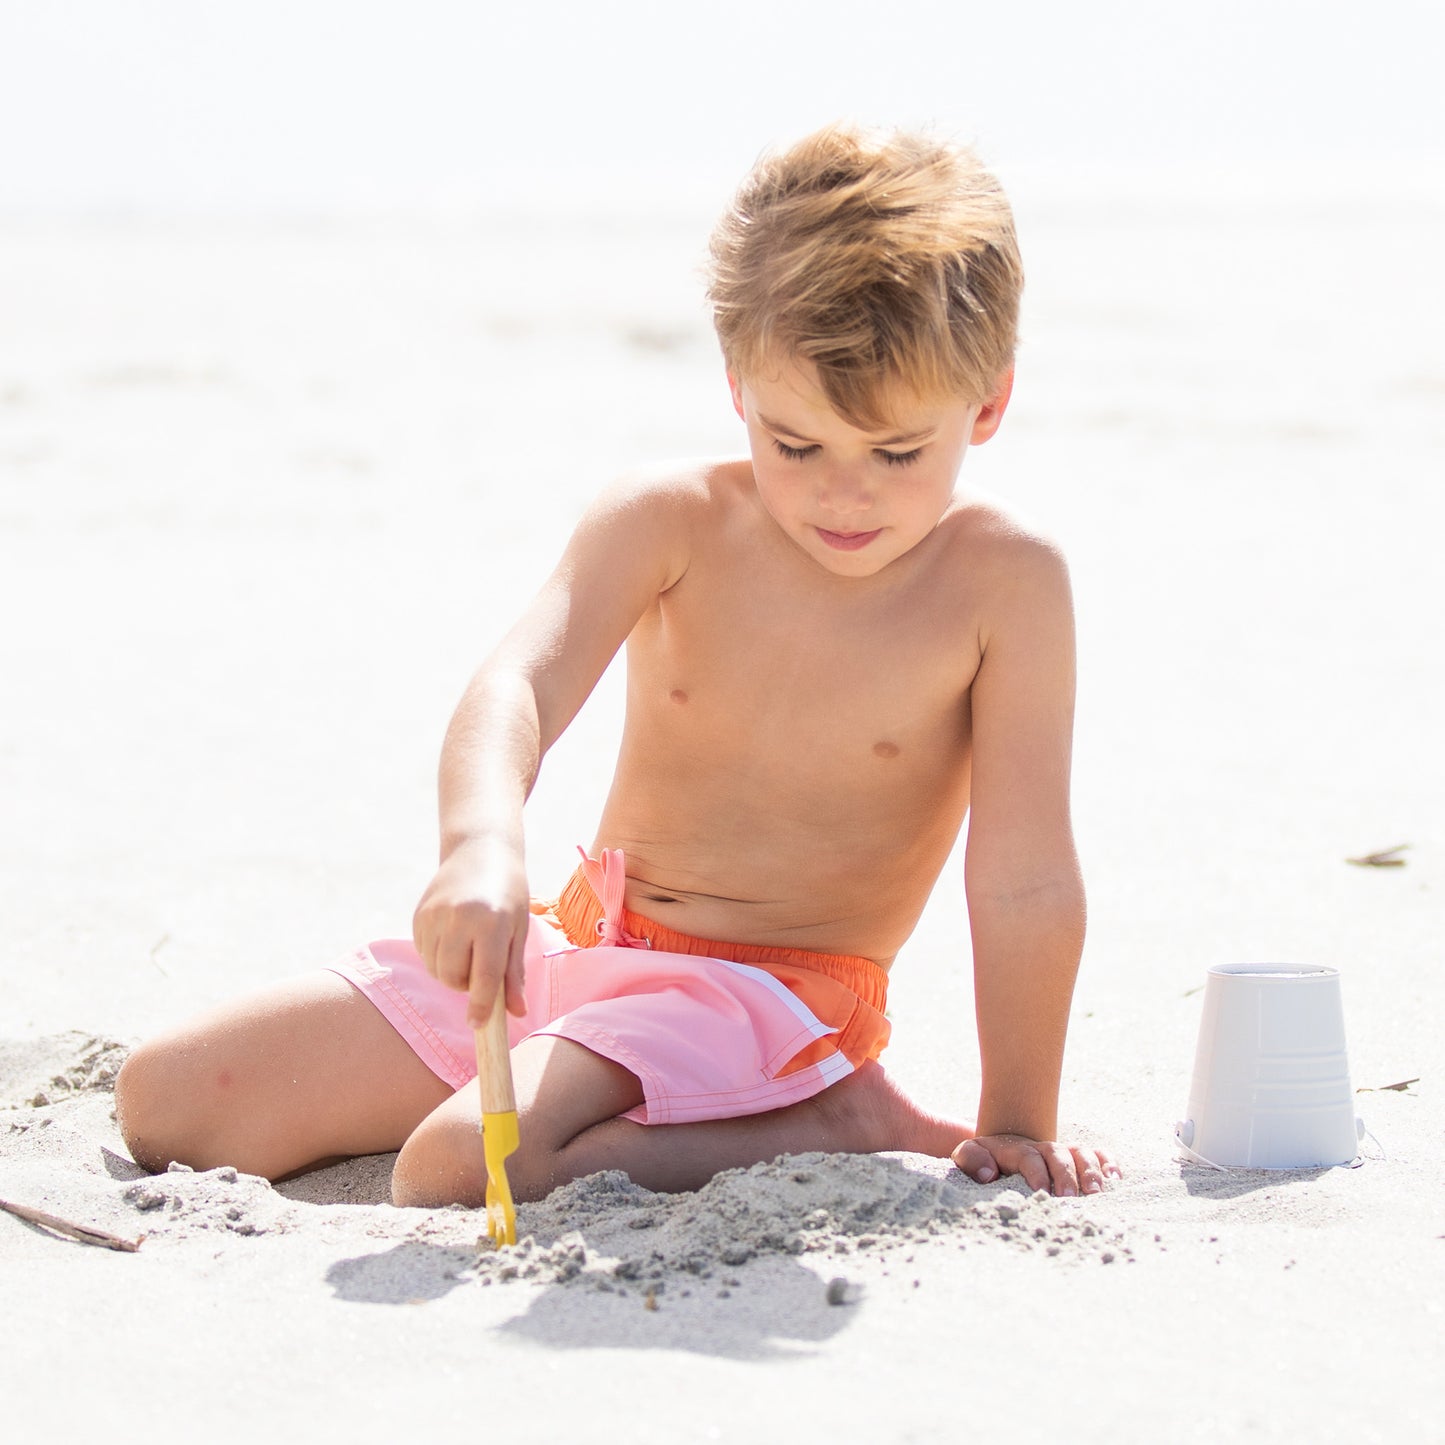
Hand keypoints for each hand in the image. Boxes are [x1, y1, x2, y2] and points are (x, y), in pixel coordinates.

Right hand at [412, 840, 528, 1027]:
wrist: (480, 851)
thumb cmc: (508, 893)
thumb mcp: (518, 929)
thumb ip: (513, 973)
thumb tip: (515, 1012)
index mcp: (491, 922)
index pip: (484, 976)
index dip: (481, 1005)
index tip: (478, 1024)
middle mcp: (459, 918)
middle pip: (453, 978)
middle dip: (466, 984)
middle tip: (480, 966)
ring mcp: (435, 915)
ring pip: (436, 969)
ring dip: (451, 971)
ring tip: (468, 948)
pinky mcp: (419, 915)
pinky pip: (425, 954)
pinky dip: (438, 955)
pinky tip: (453, 935)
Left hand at [952, 1134, 1120, 1196]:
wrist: (998, 1148)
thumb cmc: (983, 1160)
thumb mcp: (968, 1157)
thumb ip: (972, 1160)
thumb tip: (988, 1173)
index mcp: (1015, 1149)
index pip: (1029, 1157)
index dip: (1036, 1173)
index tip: (1040, 1193)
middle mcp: (1041, 1147)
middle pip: (1058, 1154)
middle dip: (1065, 1176)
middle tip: (1070, 1201)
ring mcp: (1061, 1151)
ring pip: (1080, 1153)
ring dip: (1090, 1171)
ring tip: (1096, 1194)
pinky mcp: (1075, 1158)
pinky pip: (1097, 1155)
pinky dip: (1108, 1164)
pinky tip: (1115, 1180)